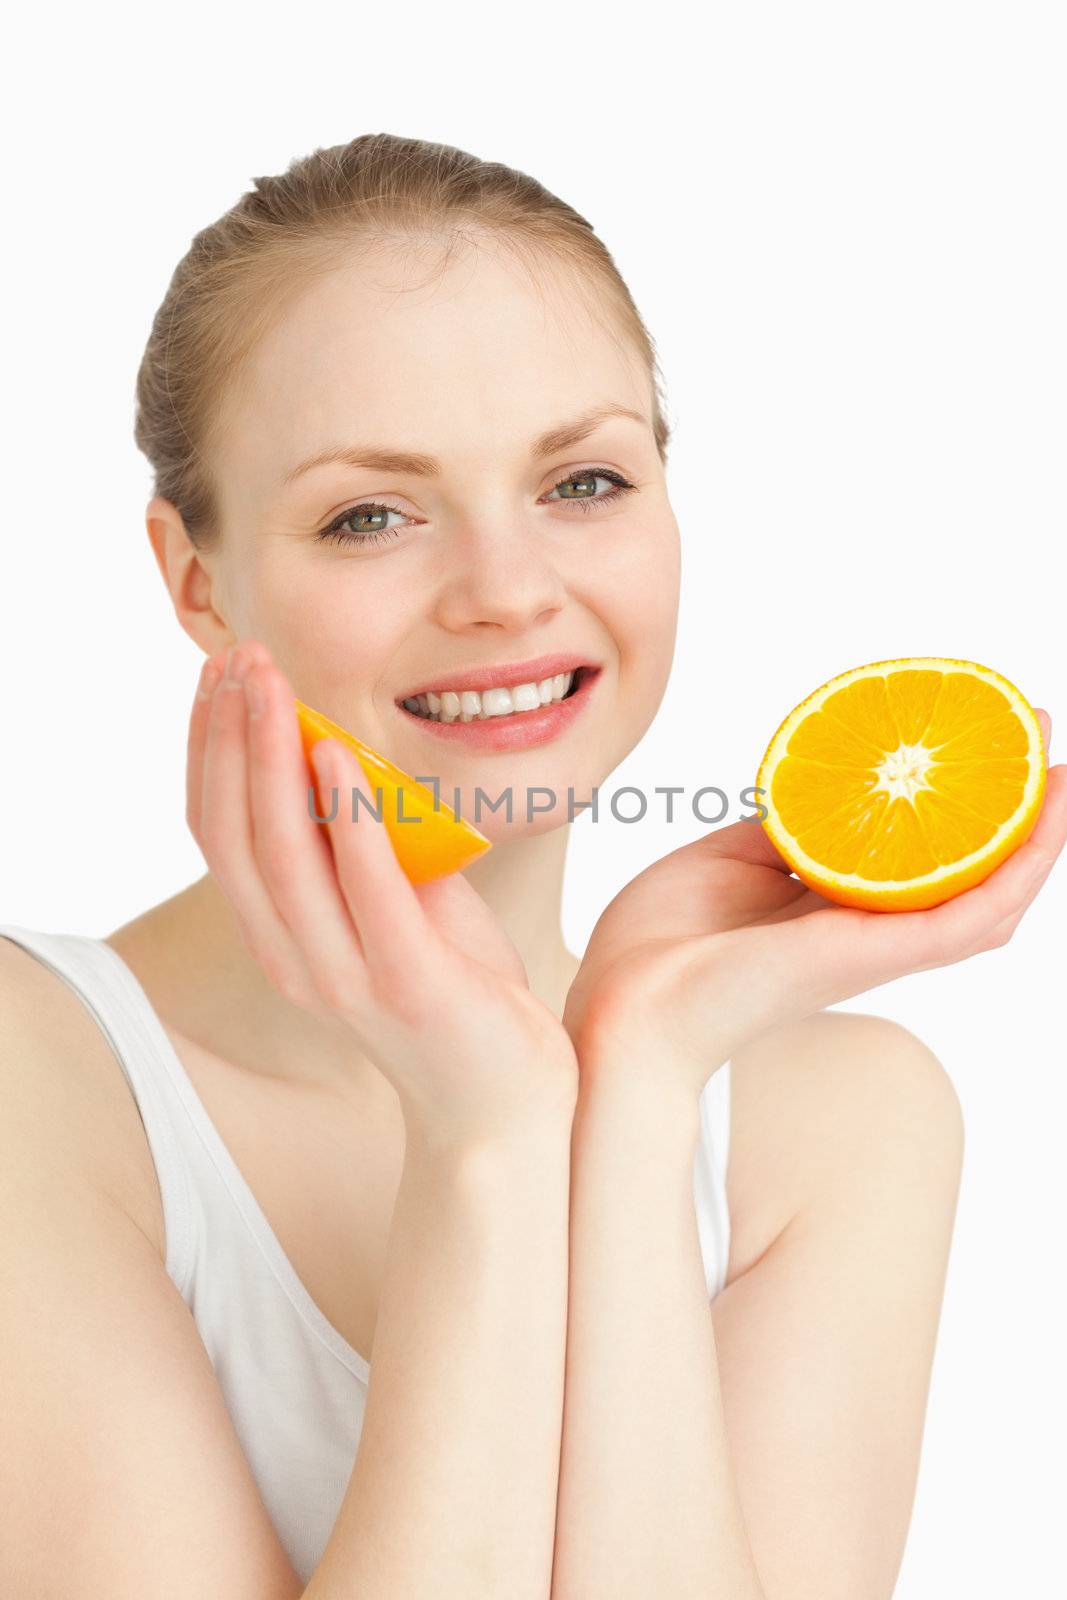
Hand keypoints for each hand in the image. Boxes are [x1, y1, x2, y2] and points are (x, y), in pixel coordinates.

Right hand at [187, 640, 577, 1146]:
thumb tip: (345, 754)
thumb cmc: (456, 989)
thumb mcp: (397, 901)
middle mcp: (293, 958)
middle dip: (230, 737)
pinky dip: (346, 816)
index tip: (217, 677)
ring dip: (273, 761)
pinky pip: (364, 886)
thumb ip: (363, 843)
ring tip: (275, 686)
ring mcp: (343, 976)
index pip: (217, 834)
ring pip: (282, 855)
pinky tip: (339, 755)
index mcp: (280, 938)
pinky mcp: (406, 983)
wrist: (506, 1098)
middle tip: (241, 659)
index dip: (207, 752)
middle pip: (234, 835)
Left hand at [564, 709, 1065, 1099]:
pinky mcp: (864, 958)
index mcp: (835, 912)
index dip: (968, 809)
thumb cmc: (664, 942)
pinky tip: (1036, 834)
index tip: (990, 742)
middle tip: (1040, 739)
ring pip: (987, 902)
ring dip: (1035, 843)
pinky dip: (1007, 879)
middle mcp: (866, 933)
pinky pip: (959, 922)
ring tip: (1064, 782)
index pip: (925, 862)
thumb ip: (787, 826)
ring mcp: (871, 949)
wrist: (623, 997)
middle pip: (971, 878)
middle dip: (1017, 813)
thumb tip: (820, 784)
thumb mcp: (734, 859)